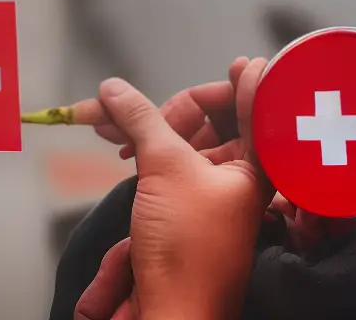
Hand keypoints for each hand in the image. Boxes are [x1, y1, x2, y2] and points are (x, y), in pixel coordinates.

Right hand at [98, 57, 355, 253]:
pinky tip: (110, 135)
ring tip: (100, 115)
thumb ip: (142, 118)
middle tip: (125, 104)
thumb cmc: (188, 250)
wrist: (171, 316)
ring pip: (176, 140)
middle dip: (164, 106)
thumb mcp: (166, 169)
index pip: (255, 111)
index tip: (241, 62)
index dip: (245, 85)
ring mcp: (203, 192)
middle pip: (207, 122)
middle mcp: (235, 177)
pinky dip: (136, 146)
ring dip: (139, 123)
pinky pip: (159, 162)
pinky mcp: (175, 206)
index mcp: (255, 168)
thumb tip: (115, 87)